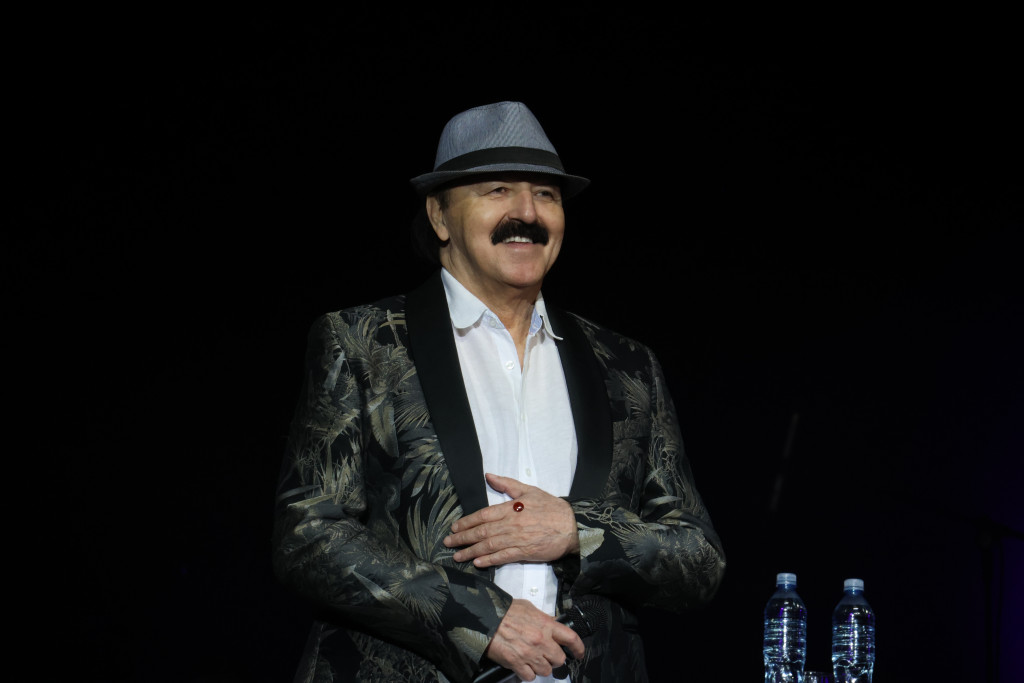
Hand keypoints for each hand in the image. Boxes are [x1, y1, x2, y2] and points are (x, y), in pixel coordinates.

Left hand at [444, 473, 578, 567]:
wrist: (572, 525)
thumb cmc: (550, 507)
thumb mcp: (528, 490)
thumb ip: (506, 484)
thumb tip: (488, 476)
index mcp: (511, 508)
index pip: (483, 515)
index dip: (466, 522)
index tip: (455, 527)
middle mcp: (511, 524)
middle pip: (482, 532)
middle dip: (463, 538)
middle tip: (448, 542)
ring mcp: (517, 539)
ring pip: (489, 546)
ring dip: (471, 552)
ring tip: (457, 556)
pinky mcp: (525, 553)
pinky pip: (503, 557)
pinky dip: (489, 560)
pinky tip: (477, 563)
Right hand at [484, 599, 584, 680]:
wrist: (485, 618)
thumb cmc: (505, 611)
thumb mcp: (529, 608)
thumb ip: (543, 618)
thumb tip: (553, 623)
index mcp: (546, 625)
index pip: (571, 639)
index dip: (579, 648)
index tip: (579, 654)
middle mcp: (541, 641)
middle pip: (559, 659)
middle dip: (554, 659)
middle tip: (546, 655)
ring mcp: (529, 654)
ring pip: (545, 671)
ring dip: (540, 667)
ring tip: (532, 660)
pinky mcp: (517, 663)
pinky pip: (530, 677)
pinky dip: (527, 674)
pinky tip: (522, 665)